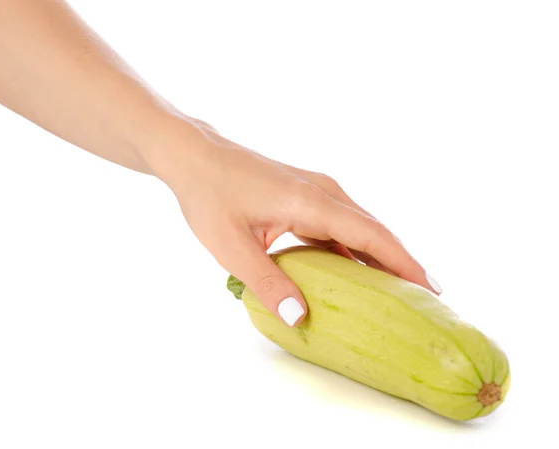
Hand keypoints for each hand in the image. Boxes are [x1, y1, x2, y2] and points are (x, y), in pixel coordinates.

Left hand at [163, 121, 441, 327]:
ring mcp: (317, 191)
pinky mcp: (307, 195)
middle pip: (375, 230)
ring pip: (360, 226)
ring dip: (379, 255)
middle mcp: (323, 192)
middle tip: (425, 296)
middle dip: (401, 262)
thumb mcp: (232, 247)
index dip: (404, 262)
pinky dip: (355, 247)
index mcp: (312, 202)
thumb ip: (267, 283)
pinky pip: (341, 224)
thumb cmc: (210, 196)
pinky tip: (356, 270)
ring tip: (398, 288)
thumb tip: (300, 317)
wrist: (195, 157)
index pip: (371, 235)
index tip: (430, 286)